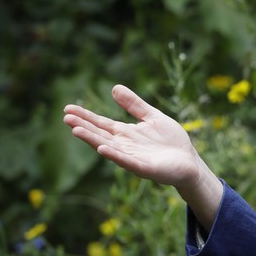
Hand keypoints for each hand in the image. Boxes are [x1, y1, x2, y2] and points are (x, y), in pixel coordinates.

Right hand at [64, 84, 221, 228]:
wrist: (189, 161)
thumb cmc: (170, 140)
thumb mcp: (152, 116)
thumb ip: (134, 105)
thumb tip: (114, 87)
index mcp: (126, 133)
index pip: (101, 123)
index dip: (85, 116)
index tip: (67, 109)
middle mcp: (125, 145)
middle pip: (100, 134)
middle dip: (83, 126)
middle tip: (66, 118)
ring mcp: (133, 157)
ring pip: (109, 147)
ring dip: (92, 140)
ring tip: (76, 131)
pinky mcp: (145, 168)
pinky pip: (127, 161)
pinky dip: (115, 155)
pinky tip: (102, 149)